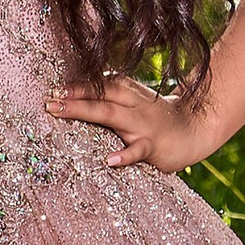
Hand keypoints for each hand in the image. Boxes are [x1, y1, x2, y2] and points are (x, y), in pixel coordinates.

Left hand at [46, 75, 213, 171]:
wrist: (196, 130)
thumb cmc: (157, 118)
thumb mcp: (136, 101)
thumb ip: (112, 96)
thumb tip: (80, 90)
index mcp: (129, 93)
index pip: (100, 84)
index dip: (77, 84)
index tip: (52, 87)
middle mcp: (134, 104)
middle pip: (100, 94)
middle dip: (74, 94)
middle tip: (48, 98)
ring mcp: (143, 125)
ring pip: (111, 115)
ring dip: (85, 110)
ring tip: (61, 111)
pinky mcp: (153, 146)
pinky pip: (137, 150)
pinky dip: (124, 155)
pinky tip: (109, 160)